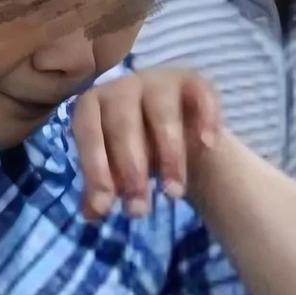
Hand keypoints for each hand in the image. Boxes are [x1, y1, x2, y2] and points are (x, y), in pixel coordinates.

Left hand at [70, 69, 222, 220]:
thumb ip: (102, 188)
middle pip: (124, 126)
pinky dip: (205, 119)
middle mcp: (122, 87)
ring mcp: (158, 80)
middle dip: (132, 171)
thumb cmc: (135, 150)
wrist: (175, 129)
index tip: (106, 207)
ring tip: (174, 194)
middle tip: (140, 210)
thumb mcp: (115, 171)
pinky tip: (206, 146)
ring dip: (170, 157)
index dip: (95, 170)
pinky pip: (200, 95)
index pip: (88, 133)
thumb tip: (92, 214)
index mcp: (93, 105)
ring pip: (163, 115)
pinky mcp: (192, 80)